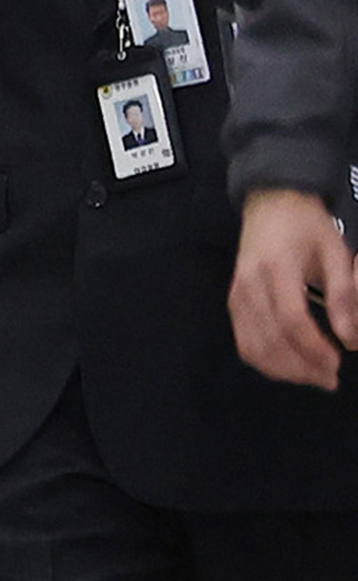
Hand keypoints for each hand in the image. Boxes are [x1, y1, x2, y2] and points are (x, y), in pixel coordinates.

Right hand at [229, 188, 357, 388]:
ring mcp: (237, 294)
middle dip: (302, 367)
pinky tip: (288, 365)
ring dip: (284, 370)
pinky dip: (265, 361)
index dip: (314, 348)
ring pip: (253, 347)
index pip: (291, 320)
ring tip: (313, 375)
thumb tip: (350, 338)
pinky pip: (244, 341)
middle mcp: (249, 284)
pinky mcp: (234, 301)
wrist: (270, 202)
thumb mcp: (336, 251)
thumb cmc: (306, 225)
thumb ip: (344, 294)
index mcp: (276, 268)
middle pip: (270, 340)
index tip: (338, 362)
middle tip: (331, 378)